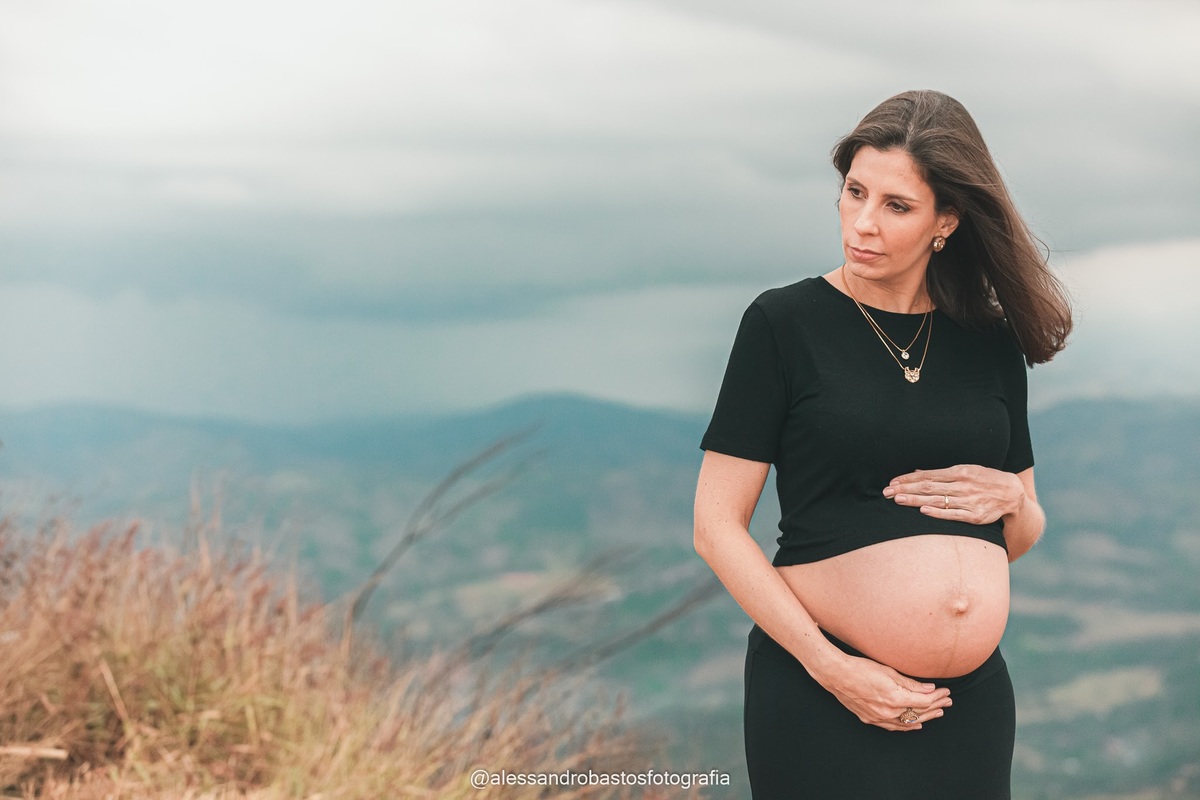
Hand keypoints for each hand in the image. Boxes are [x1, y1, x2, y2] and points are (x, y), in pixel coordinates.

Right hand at [816, 652, 951, 731]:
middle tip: (947, 702)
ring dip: (925, 718)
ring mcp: (879, 717)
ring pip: (907, 722)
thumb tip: (929, 688)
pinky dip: (906, 726)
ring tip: (937, 713)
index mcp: (895, 698)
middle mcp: (889, 712)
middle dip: (936, 707)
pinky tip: (915, 725)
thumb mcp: (888, 671)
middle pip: (919, 713)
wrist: (836, 674)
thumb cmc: (860, 668)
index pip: (924, 700)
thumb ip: (910, 683)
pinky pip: (893, 726)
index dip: (937, 696)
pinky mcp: (870, 719)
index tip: (946, 692)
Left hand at [883, 464, 1024, 524]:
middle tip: (886, 492)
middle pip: (928, 487)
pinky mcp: (975, 516)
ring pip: (937, 500)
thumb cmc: (985, 480)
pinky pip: (953, 515)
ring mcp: (969, 501)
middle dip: (906, 489)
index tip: (891, 482)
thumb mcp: (966, 470)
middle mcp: (963, 485)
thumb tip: (918, 472)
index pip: (928, 475)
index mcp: (960, 471)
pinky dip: (938, 513)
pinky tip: (923, 511)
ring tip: (897, 500)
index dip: (908, 479)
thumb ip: (942, 474)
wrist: (1013, 494)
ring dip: (915, 500)